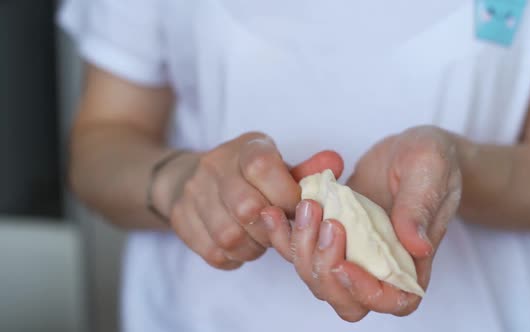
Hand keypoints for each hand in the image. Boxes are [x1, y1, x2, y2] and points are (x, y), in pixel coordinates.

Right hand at [157, 132, 343, 269]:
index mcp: (245, 148)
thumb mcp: (278, 165)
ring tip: (262, 241)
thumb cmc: (248, 175)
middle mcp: (214, 166)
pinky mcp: (180, 218)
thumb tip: (336, 162)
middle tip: (281, 230)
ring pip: (228, 236)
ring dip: (253, 247)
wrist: (193, 177)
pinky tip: (243, 247)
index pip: (262, 167)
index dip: (285, 195)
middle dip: (272, 228)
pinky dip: (234, 257)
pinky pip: (212, 252)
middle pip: (246, 207)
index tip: (297, 208)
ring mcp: (193, 192)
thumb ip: (308, 170)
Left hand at [266, 126, 461, 320]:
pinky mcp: (328, 234)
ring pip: (317, 277)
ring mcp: (352, 252)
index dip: (364, 292)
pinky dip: (283, 236)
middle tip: (324, 221)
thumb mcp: (431, 172)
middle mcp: (379, 265)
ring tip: (305, 207)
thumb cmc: (431, 161)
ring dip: (301, 249)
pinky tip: (273, 212)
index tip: (344, 263)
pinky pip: (300, 248)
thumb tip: (416, 245)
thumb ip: (421, 208)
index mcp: (412, 261)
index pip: (392, 300)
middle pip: (345, 298)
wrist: (407, 149)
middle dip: (325, 269)